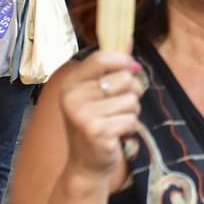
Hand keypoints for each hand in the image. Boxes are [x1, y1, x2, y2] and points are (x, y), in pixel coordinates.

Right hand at [59, 51, 142, 179]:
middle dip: (132, 92)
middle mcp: (73, 98)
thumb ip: (112, 66)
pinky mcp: (97, 132)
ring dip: (131, 112)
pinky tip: (116, 136)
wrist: (85, 165)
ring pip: (132, 100)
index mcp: (70, 84)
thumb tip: (129, 38)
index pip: (102, 58)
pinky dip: (130, 127)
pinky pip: (132, 119)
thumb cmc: (95, 124)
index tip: (130, 69)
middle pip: (124, 79)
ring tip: (115, 122)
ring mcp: (83, 116)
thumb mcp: (97, 93)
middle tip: (118, 107)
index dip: (123, 61)